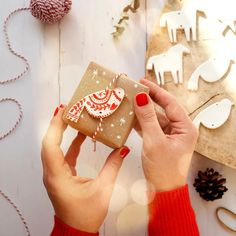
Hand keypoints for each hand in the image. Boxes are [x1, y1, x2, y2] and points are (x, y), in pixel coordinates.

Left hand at [41, 105, 129, 232]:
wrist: (77, 231)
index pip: (51, 145)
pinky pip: (63, 154)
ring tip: (73, 117)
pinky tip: (80, 135)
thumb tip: (122, 149)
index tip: (62, 110)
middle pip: (49, 142)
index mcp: (57, 176)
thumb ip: (113, 166)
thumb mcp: (103, 189)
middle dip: (57, 123)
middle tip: (68, 108)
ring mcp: (55, 173)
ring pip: (54, 147)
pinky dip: (70, 142)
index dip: (55, 126)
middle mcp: (52, 173)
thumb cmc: (86, 215)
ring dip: (62, 131)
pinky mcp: (61, 174)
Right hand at [134, 79, 197, 191]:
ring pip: (155, 117)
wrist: (162, 191)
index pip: (170, 103)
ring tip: (130, 101)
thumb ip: (147, 118)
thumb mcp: (154, 141)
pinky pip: (151, 126)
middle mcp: (180, 129)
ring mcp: (170, 135)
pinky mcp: (161, 140)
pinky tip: (131, 116)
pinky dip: (141, 122)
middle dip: (149, 99)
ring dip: (143, 111)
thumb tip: (141, 98)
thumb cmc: (163, 169)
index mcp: (186, 128)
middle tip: (135, 88)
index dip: (156, 91)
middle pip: (163, 109)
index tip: (143, 82)